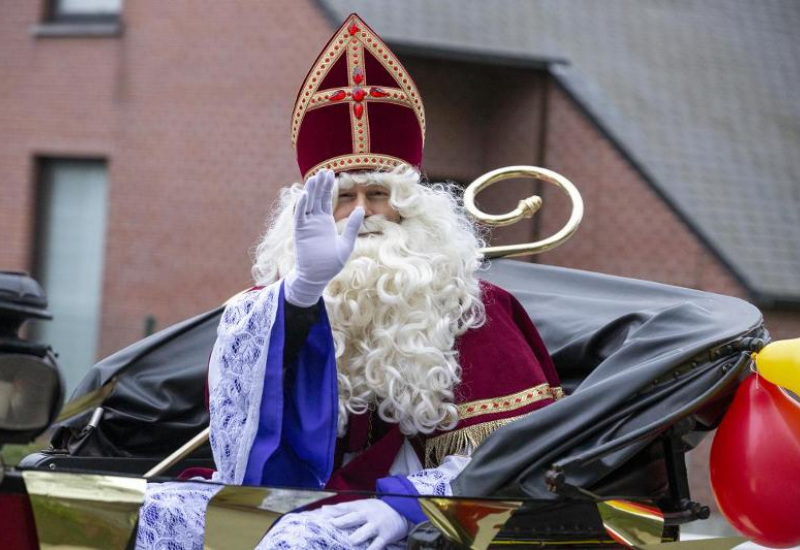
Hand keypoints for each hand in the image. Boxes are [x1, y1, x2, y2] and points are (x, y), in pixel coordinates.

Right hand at [284, 169, 364, 306]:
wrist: (317, 277)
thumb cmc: (331, 264)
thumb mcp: (347, 243)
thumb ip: (353, 226)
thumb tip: (361, 209)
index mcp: (326, 222)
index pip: (326, 200)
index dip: (327, 187)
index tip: (331, 174)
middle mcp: (315, 221)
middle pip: (316, 198)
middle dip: (320, 185)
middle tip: (324, 171)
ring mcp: (307, 226)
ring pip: (308, 204)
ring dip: (311, 191)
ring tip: (315, 178)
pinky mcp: (300, 233)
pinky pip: (300, 216)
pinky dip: (301, 206)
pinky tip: (305, 195)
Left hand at [323, 499, 408, 548]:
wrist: (403, 510)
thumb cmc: (378, 509)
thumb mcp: (362, 505)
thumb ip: (344, 508)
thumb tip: (323, 509)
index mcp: (361, 506)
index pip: (343, 508)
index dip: (332, 513)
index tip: (319, 517)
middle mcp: (368, 515)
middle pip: (352, 519)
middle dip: (340, 523)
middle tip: (329, 527)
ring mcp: (376, 526)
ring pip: (362, 534)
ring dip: (353, 539)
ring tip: (346, 543)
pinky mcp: (385, 537)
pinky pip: (375, 547)